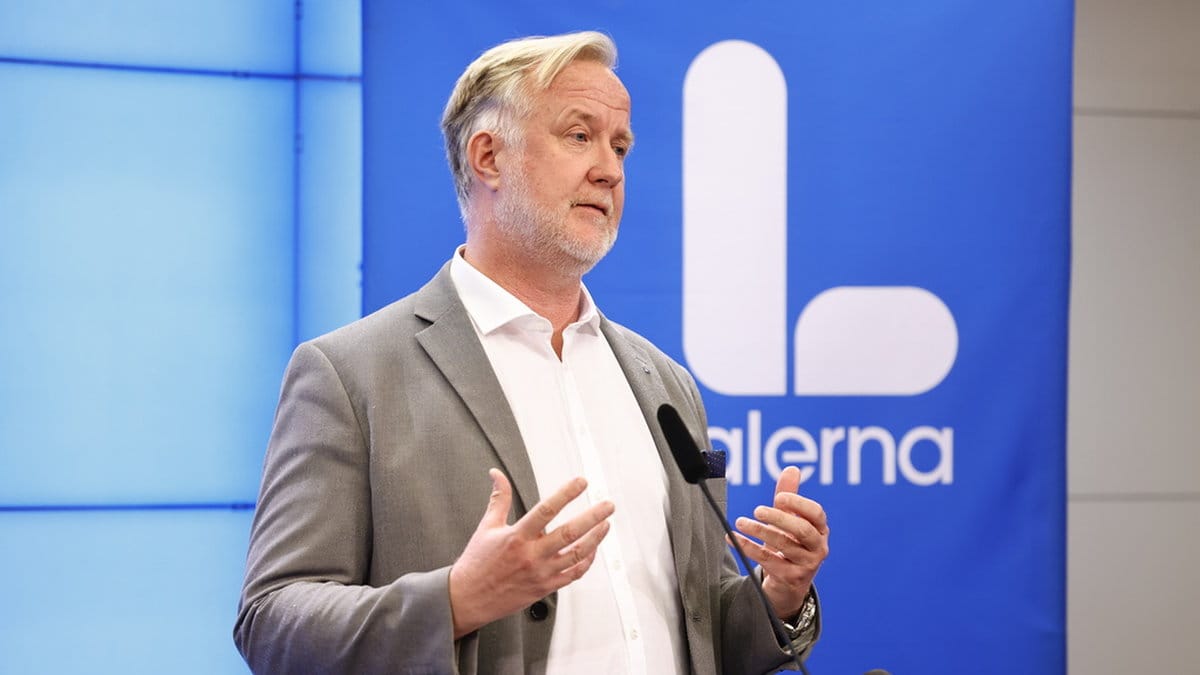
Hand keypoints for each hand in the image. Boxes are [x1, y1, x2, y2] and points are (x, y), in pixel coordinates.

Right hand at [448, 469, 613, 637]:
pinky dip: (586, 561)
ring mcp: (541, 573)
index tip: (581, 483)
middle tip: (607, 505)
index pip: (546, 510)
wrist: (468, 598)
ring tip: (605, 524)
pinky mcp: (545, 588)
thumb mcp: (487, 526)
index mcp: (517, 536)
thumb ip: (499, 498)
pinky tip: (592, 550)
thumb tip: (497, 475)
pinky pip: (573, 574)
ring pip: (577, 554)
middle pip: (569, 533)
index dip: (566, 494)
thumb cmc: (477, 563)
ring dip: (595, 538)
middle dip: (593, 517)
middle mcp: (531, 555)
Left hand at [730, 466, 828, 618]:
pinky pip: (767, 560)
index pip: (816, 513)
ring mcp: (806, 564)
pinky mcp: (791, 577)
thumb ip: (790, 496)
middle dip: (779, 518)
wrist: (788, 582)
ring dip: (759, 531)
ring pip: (783, 545)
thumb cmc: (790, 544)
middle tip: (757, 510)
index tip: (778, 497)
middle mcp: (818, 547)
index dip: (798, 504)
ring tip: (740, 522)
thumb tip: (792, 469)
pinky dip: (748, 547)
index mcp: (820, 530)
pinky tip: (733, 538)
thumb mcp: (789, 520)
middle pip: (802, 530)